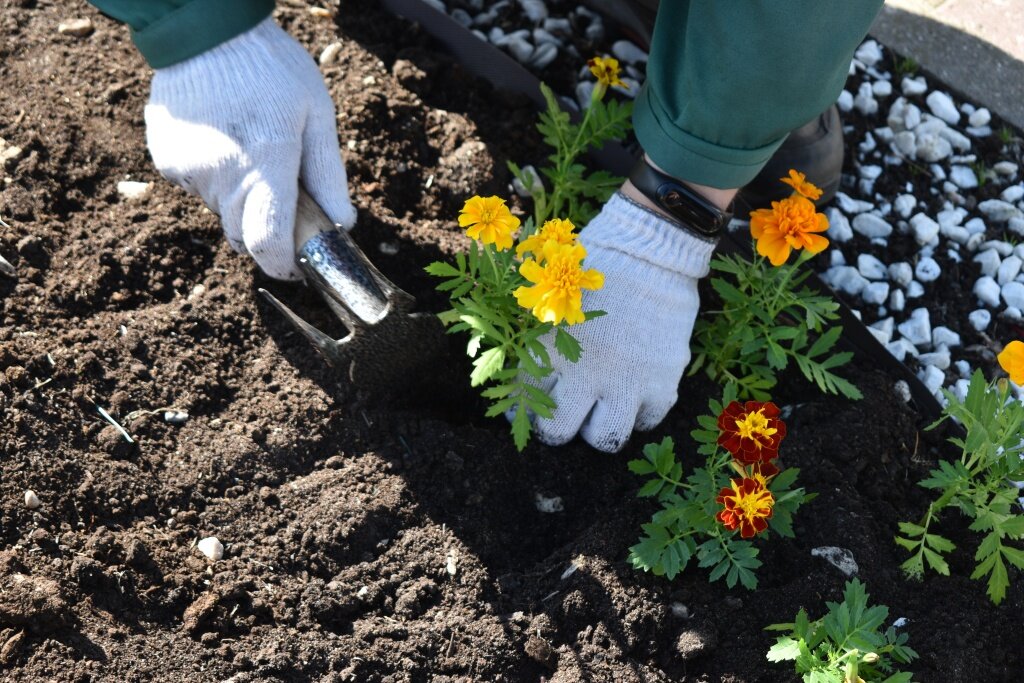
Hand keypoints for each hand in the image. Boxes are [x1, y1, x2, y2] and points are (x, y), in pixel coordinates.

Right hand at [144, 18, 355, 280]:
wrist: (205, 31)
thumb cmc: (270, 69)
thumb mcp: (316, 115)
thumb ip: (328, 175)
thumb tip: (342, 225)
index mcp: (265, 164)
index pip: (268, 242)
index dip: (283, 264)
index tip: (296, 266)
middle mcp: (222, 175)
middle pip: (244, 236)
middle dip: (265, 231)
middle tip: (282, 197)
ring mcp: (189, 170)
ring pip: (220, 213)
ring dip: (240, 202)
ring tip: (252, 155)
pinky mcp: (167, 161)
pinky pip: (197, 189)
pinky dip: (215, 180)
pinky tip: (224, 143)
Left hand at [528, 193, 715, 451]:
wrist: (652, 247)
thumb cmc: (597, 265)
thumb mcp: (557, 298)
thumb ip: (540, 336)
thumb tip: (525, 369)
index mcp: (549, 347)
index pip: (524, 399)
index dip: (522, 410)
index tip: (529, 409)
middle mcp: (584, 371)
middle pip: (559, 432)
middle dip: (558, 429)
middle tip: (566, 417)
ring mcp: (626, 380)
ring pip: (606, 439)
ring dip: (600, 428)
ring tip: (603, 410)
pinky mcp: (661, 381)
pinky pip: (647, 422)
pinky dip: (641, 413)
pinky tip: (636, 394)